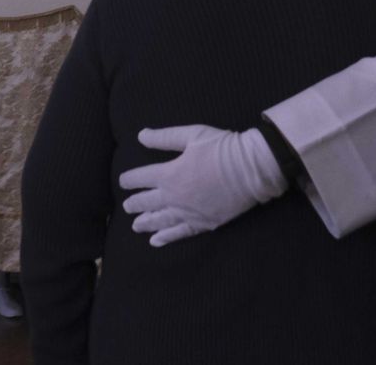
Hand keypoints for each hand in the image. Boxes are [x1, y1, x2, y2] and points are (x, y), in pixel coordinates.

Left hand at [118, 125, 286, 247]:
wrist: (252, 169)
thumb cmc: (221, 148)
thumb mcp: (191, 135)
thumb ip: (164, 137)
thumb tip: (140, 135)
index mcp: (169, 174)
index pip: (140, 178)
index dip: (129, 179)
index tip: (124, 181)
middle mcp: (174, 196)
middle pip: (147, 202)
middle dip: (134, 204)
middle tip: (126, 206)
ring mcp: (189, 212)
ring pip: (161, 220)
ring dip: (146, 223)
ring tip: (135, 226)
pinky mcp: (204, 223)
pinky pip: (180, 233)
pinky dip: (167, 237)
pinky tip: (156, 241)